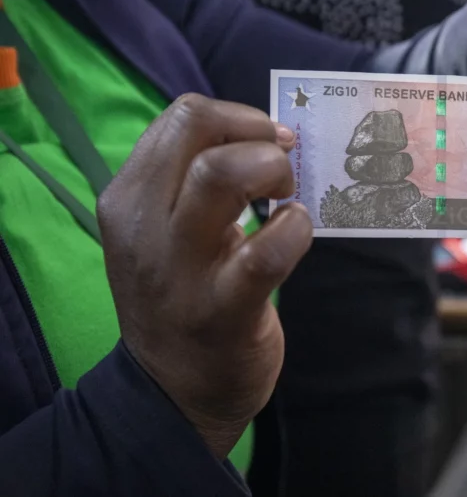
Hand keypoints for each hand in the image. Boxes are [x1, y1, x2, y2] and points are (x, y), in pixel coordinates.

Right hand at [96, 94, 311, 458]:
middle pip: (198, 129)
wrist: (173, 392)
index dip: (241, 118)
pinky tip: (296, 231)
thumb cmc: (182, 295)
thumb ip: (196, 181)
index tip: (269, 140)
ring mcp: (179, 268)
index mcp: (129, 197)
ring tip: (285, 196)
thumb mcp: (164, 229)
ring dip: (271, 170)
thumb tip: (267, 136)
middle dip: (257, 133)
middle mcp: (143, 225)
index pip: (183, 116)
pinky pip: (265, 252)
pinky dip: (294, 229)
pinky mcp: (221, 309)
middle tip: (281, 168)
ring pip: (222, 175)